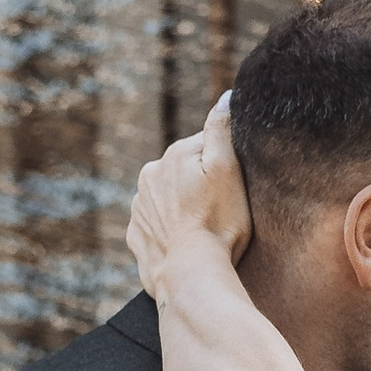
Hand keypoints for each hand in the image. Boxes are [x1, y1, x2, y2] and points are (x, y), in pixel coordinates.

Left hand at [126, 101, 252, 300]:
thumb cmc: (218, 223)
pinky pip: (157, 229)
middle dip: (201, 189)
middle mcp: (149, 176)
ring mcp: (139, 208)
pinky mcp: (136, 237)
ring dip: (185, 211)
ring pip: (169, 201)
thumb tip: (226, 96)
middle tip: (222, 215)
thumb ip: (221, 129)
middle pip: (185, 175)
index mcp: (172, 156)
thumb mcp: (228, 170)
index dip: (226, 170)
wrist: (191, 274)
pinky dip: (171, 234)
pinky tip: (186, 247)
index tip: (234, 192)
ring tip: (205, 233)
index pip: (205, 150)